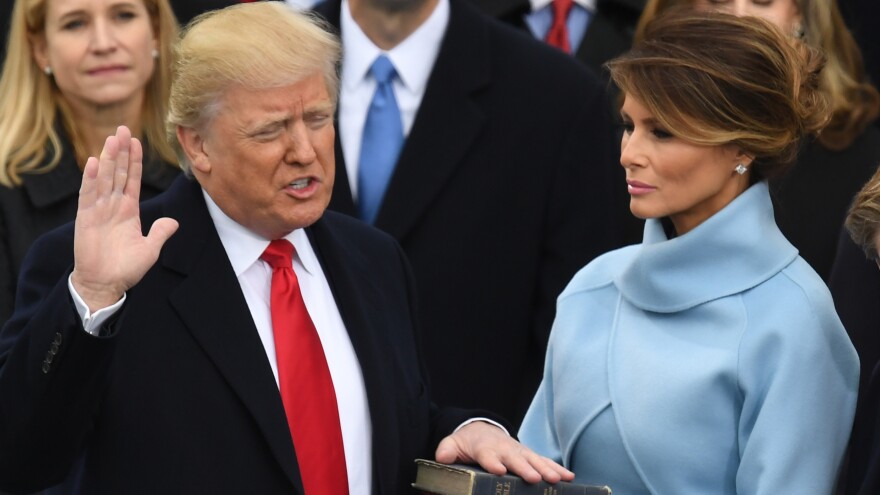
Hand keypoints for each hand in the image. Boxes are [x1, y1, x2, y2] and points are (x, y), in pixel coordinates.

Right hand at [71, 126, 178, 311]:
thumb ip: (160, 233)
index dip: (135, 160)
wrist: (105, 285)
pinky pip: (88, 195)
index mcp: (129, 210)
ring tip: (111, 138)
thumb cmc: (126, 269)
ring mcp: (99, 210)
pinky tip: (93, 163)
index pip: (133, 180)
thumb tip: (174, 222)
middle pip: (118, 173)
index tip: (136, 141)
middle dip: (121, 151)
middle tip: (123, 128)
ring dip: (108, 159)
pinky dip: (91, 179)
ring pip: (104, 179)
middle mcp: (113, 206)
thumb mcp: (150, 249)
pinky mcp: (86, 218)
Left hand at [435, 421, 573, 483]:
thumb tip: (442, 458)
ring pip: (534, 460)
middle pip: (515, 459)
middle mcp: (505, 449)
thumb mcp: (453, 444)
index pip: (488, 455)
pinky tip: (569, 477)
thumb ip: (447, 451)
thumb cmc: (467, 442)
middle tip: (533, 478)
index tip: (499, 469)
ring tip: (556, 480)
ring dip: (546, 470)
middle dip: (525, 468)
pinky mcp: (529, 455)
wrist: (482, 430)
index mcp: (485, 448)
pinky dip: (557, 468)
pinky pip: (544, 461)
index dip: (493, 462)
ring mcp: (519, 452)